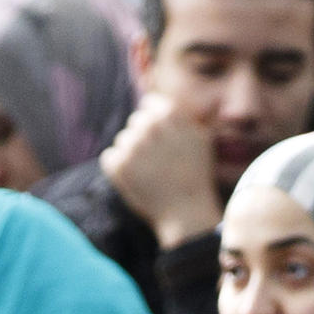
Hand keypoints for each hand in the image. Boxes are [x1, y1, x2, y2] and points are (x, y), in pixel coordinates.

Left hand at [102, 92, 222, 247]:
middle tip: (159, 161)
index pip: (150, 105)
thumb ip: (187, 115)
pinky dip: (120, 168)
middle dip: (144, 137)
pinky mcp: (116, 164)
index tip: (162, 140)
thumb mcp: (202, 138)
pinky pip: (111, 157)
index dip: (156, 123)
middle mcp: (148, 125)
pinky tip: (138, 180)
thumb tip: (177, 100)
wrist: (186, 212)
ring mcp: (131, 144)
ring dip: (133, 153)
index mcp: (170, 114)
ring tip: (152, 173)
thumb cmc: (196, 176)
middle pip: (136, 122)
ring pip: (123, 140)